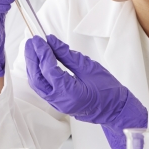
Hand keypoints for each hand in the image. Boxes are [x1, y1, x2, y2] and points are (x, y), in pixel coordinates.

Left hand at [25, 35, 146, 148]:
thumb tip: (52, 42)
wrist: (116, 110)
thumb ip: (67, 55)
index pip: (48, 70)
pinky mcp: (57, 103)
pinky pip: (42, 88)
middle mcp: (60, 101)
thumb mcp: (89, 67)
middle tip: (32, 42)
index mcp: (69, 93)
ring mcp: (57, 104)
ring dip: (33, 66)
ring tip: (33, 49)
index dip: (42, 53)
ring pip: (37, 84)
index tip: (39, 39)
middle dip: (32, 58)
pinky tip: (38, 62)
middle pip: (37, 78)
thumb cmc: (108, 90)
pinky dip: (38, 74)